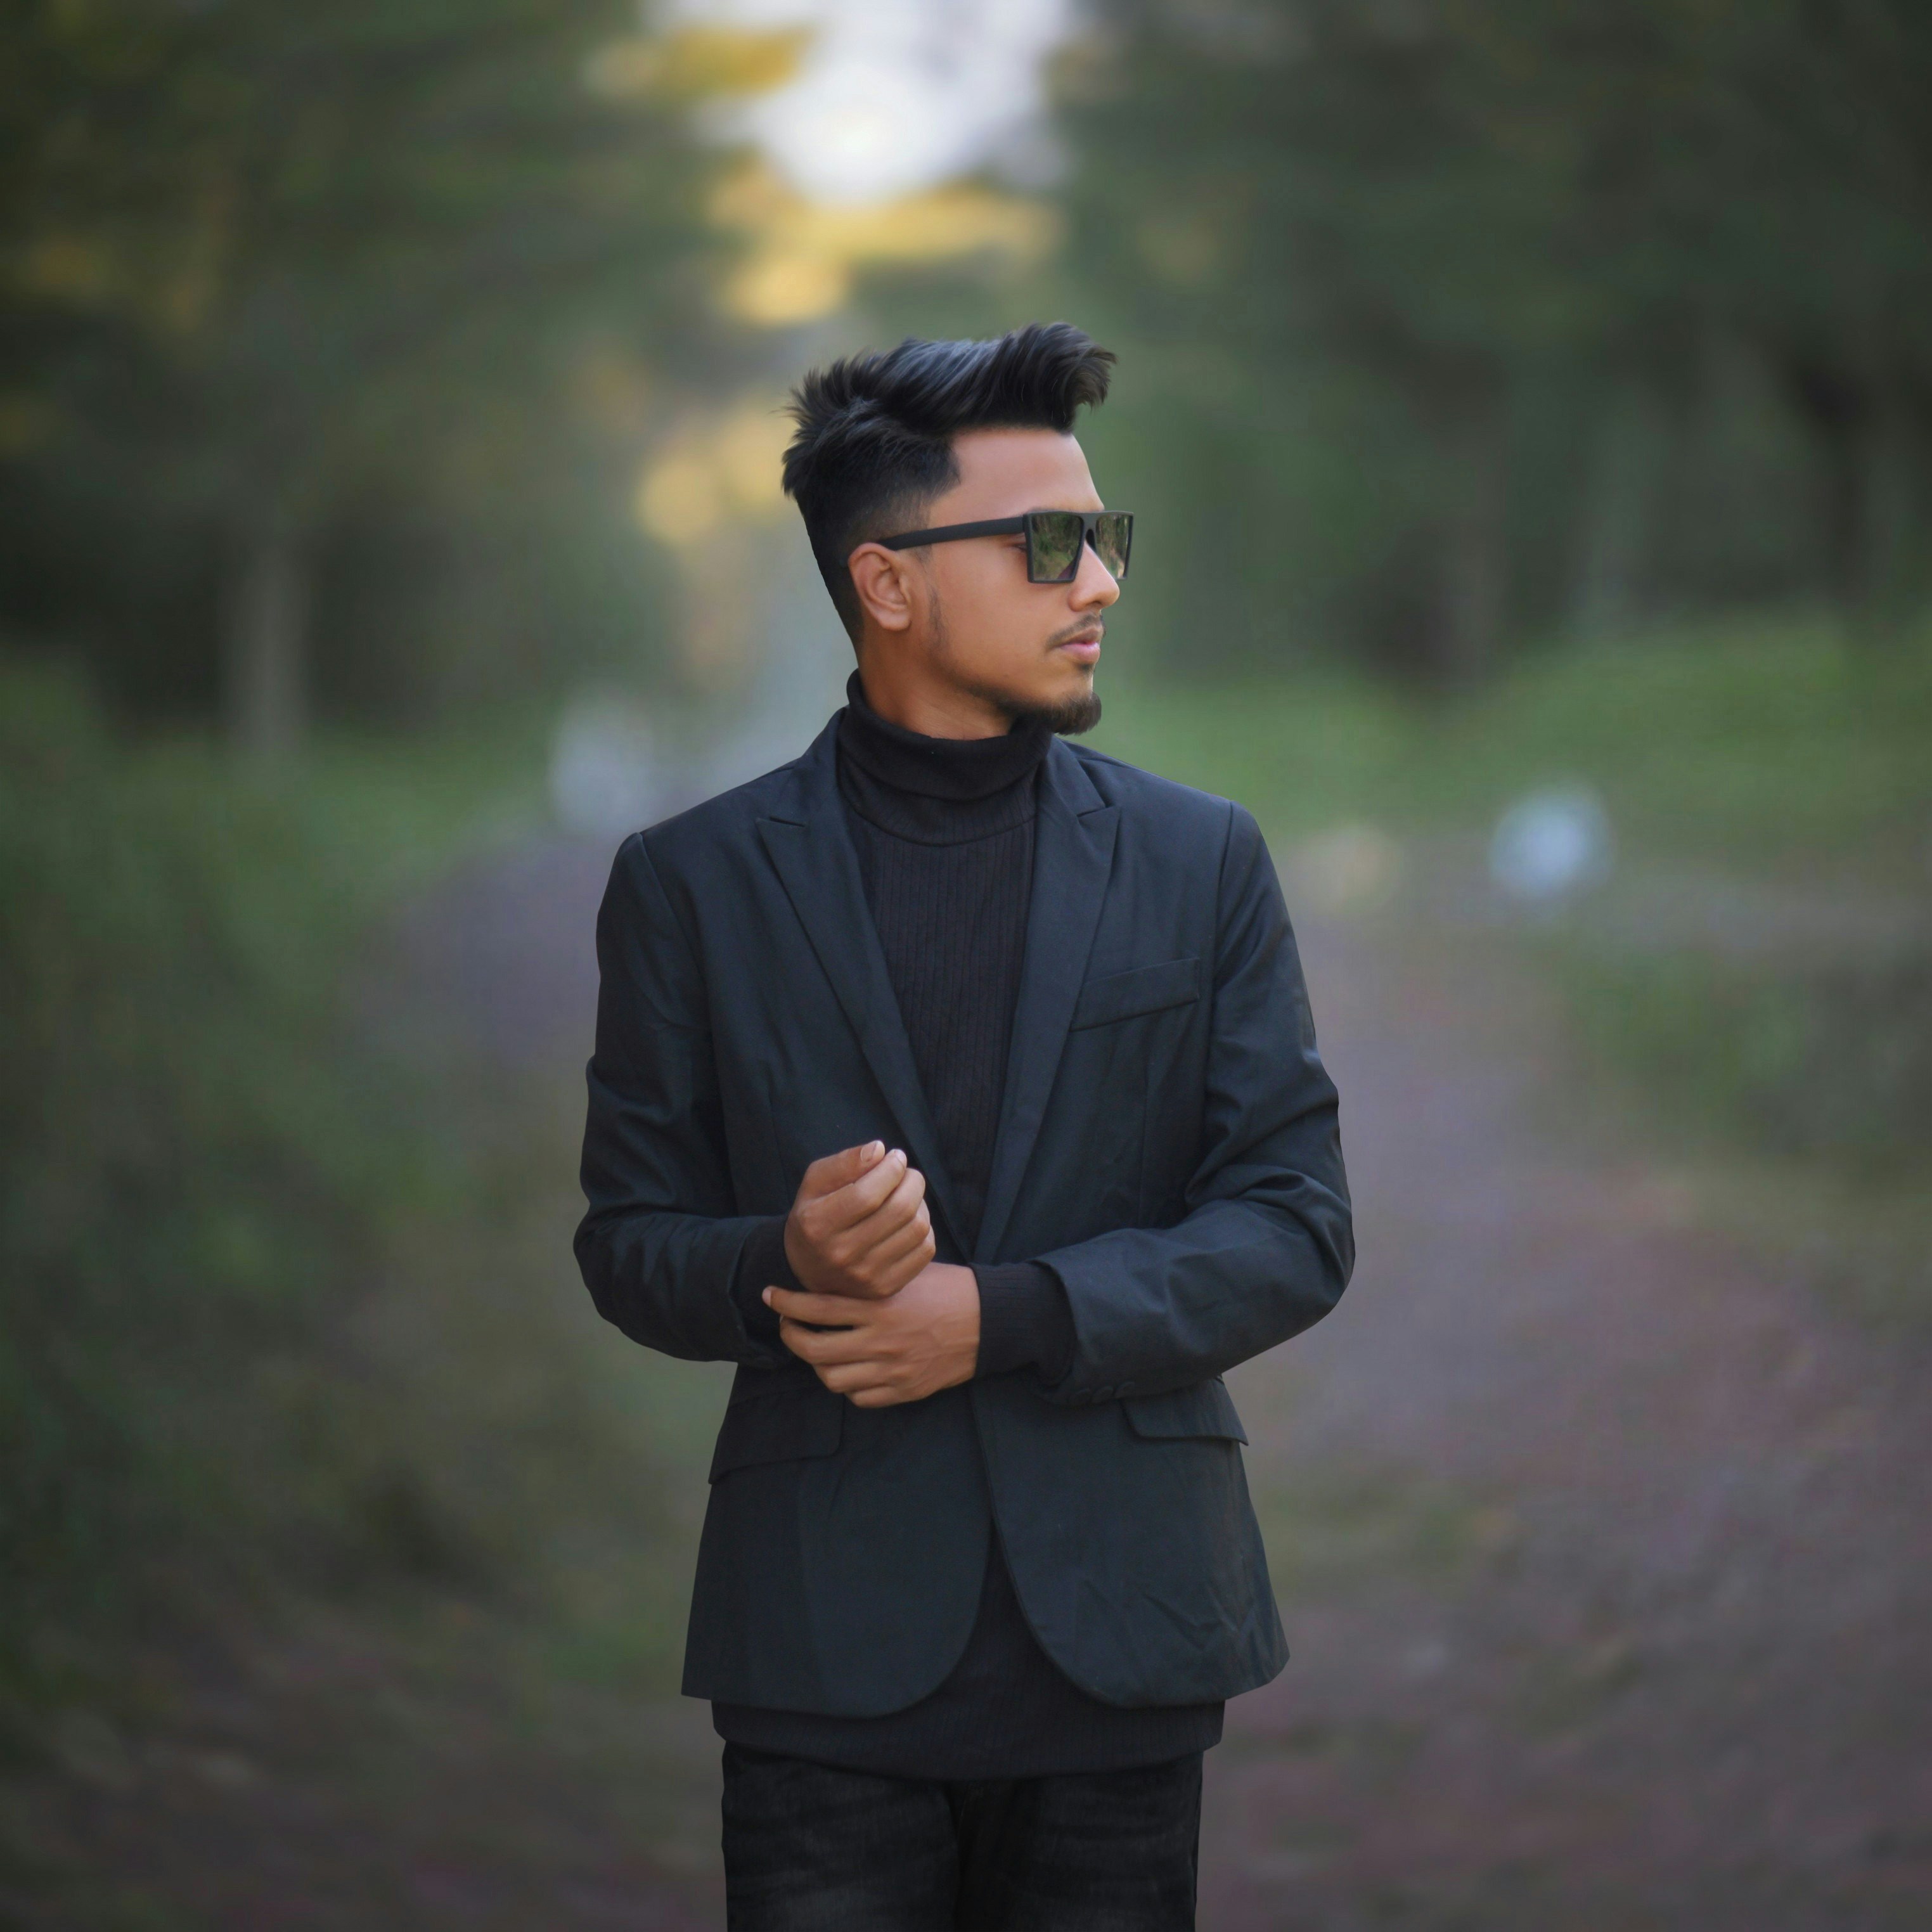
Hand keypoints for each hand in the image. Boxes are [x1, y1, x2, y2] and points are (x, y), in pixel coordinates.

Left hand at [767, 1263, 979, 1408]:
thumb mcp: (907, 1273)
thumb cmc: (948, 1288)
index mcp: (880, 1306)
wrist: (989, 1322)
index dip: (787, 1303)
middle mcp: (881, 1341)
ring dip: (817, 1363)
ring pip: (832, 1379)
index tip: (771, 1295)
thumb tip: (828, 1277)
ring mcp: (892, 1370)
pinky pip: (860, 1397)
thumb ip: (870, 1280)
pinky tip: (848, 1367)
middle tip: (789, 1324)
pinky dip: (847, 1385)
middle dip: (791, 1337)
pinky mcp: (904, 1391)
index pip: (818, 1307)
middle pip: (814, 1350)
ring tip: (817, 1348)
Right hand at [782, 1141, 934, 1301]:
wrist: (808, 1269)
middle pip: (899, 1210)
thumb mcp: (815, 1183)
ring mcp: (866, 1276)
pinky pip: (925, 1250)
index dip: (890, 1170)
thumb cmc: (815, 1214)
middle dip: (912, 1181)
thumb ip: (844, 1162)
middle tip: (907, 1173)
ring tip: (907, 1195)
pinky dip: (924, 1228)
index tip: (895, 1157)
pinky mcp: (886, 1288)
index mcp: (817, 1225)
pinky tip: (909, 1221)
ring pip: (917, 1228)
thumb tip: (880, 1150)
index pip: (867, 1194)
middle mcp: (841, 1255)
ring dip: (920, 1203)